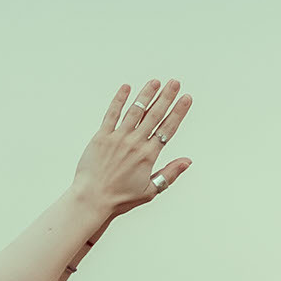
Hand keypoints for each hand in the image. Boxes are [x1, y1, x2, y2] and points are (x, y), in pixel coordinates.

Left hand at [72, 79, 192, 215]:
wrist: (92, 199)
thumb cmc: (120, 198)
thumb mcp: (150, 190)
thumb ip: (170, 173)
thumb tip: (188, 161)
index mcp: (148, 155)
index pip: (168, 128)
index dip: (178, 111)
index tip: (186, 98)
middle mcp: (134, 143)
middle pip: (154, 115)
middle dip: (166, 97)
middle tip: (175, 83)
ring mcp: (117, 138)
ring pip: (135, 111)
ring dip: (146, 94)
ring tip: (155, 82)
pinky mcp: (101, 137)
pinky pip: (111, 114)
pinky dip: (119, 100)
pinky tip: (126, 88)